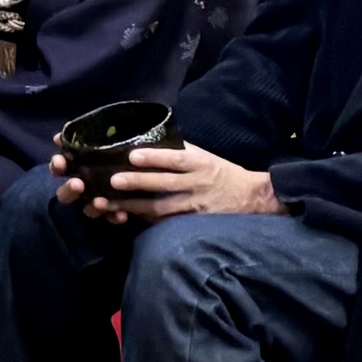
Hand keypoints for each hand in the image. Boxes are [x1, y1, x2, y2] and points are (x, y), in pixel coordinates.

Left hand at [51, 141, 281, 223]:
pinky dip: (146, 221)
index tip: (132, 155)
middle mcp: (198, 184)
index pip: (176, 159)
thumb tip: (150, 138)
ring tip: (110, 204)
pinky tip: (126, 217)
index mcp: (200, 164)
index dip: (154, 157)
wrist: (252, 198)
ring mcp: (196, 206)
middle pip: (165, 185)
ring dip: (134, 206)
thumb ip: (181, 150)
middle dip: (138, 183)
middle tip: (113, 181)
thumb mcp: (205, 157)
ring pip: (162, 209)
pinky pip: (167, 223)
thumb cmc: (221, 173)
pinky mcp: (194, 224)